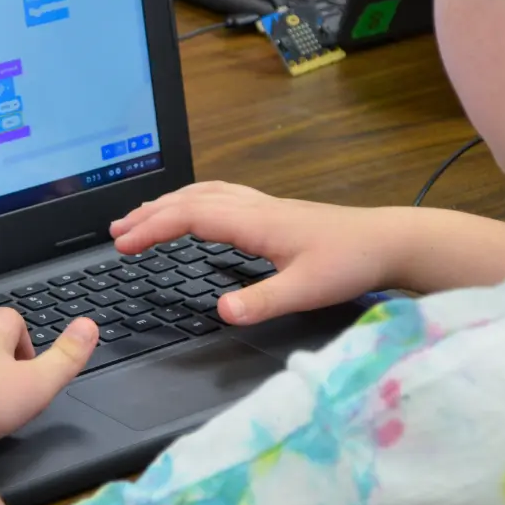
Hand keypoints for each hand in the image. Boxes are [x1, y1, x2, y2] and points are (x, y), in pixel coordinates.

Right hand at [110, 183, 396, 325]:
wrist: (389, 240)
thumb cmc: (350, 262)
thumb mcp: (306, 290)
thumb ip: (262, 301)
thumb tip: (220, 312)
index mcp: (254, 222)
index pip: (189, 216)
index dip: (151, 228)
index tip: (122, 245)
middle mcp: (253, 207)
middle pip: (189, 199)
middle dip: (148, 213)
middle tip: (115, 232)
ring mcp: (262, 205)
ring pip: (203, 193)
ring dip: (167, 203)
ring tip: (140, 218)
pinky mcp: (272, 211)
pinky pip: (218, 196)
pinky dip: (191, 200)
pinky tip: (190, 212)